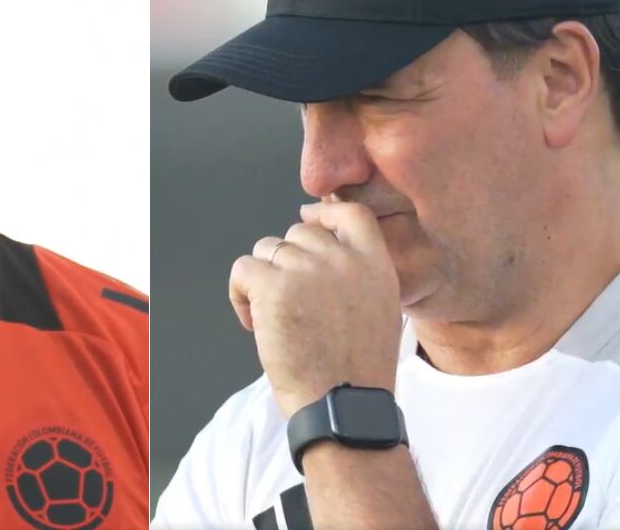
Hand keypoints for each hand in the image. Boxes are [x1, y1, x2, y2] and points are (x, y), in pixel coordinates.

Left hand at [229, 201, 402, 417]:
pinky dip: (239, 294)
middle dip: (287, 261)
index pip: (350, 214)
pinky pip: (242, 269)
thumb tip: (318, 250)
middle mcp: (342, 259)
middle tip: (290, 303)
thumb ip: (357, 275)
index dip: (324, 213)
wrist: (342, 405)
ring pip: (267, 249)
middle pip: (299, 232)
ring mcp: (306, 269)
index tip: (308, 221)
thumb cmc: (356, 371)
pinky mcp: (273, 286)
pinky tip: (253, 323)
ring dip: (263, 278)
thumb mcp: (380, 310)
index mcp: (375, 265)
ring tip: (272, 318)